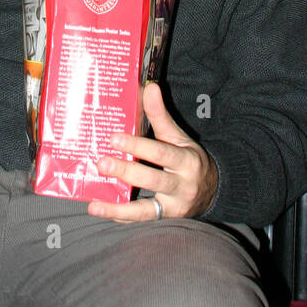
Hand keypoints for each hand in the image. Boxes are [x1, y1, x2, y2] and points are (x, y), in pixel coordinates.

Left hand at [88, 82, 218, 221]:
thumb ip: (161, 116)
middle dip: (125, 172)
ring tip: (94, 203)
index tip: (114, 138)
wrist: (211, 190)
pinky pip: (141, 219)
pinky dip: (121, 216)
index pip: (160, 153)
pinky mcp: (164, 218)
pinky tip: (100, 210)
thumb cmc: (189, 158)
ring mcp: (173, 206)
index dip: (137, 146)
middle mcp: (182, 185)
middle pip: (152, 179)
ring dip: (118, 206)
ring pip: (145, 208)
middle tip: (101, 163)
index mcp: (186, 161)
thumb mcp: (179, 137)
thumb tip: (149, 87)